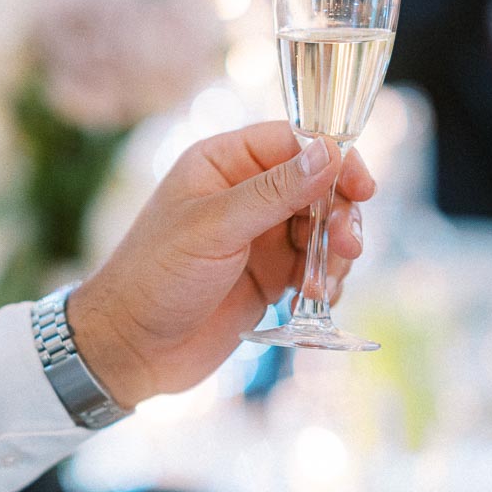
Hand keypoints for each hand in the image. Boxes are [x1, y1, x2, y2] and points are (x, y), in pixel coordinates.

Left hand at [68, 122, 375, 408]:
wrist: (130, 350)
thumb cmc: (155, 278)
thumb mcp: (215, 229)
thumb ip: (274, 192)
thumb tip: (328, 153)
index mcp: (224, 163)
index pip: (294, 141)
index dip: (333, 159)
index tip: (361, 187)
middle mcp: (245, 192)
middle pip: (318, 185)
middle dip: (339, 215)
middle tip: (346, 247)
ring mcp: (260, 235)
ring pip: (323, 228)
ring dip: (335, 253)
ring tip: (320, 285)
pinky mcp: (269, 275)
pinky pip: (315, 266)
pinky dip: (325, 280)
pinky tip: (315, 299)